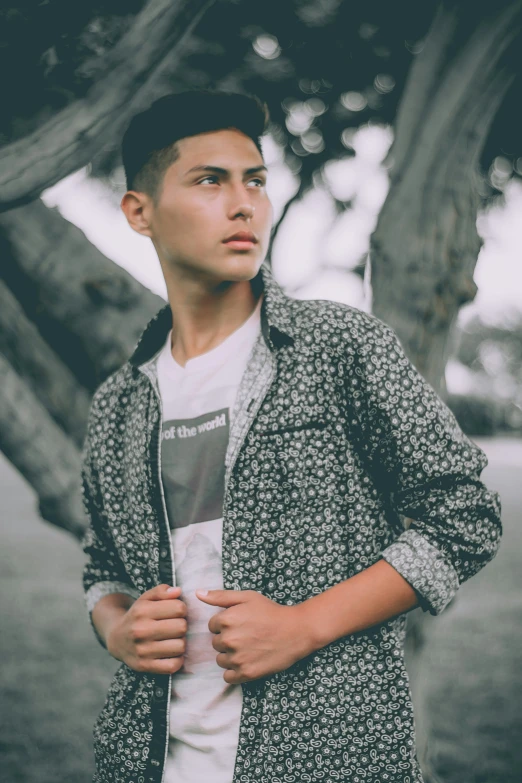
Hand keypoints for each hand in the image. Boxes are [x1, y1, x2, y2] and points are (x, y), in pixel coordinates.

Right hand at [107, 584, 186, 674]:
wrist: (117, 639)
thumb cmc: (137, 616)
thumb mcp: (145, 599)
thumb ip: (162, 591)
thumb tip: (178, 591)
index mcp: (142, 611)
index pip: (179, 608)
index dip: (181, 609)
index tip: (175, 612)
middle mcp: (141, 630)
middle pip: (181, 627)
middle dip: (182, 625)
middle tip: (175, 626)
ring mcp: (142, 650)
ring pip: (180, 646)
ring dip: (180, 642)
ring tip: (173, 639)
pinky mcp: (144, 666)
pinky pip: (172, 666)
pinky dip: (177, 660)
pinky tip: (171, 653)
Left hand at [195, 589, 312, 683]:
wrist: (295, 631)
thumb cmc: (270, 611)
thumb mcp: (247, 597)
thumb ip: (220, 596)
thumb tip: (198, 593)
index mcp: (226, 619)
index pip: (212, 626)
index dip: (225, 624)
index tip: (240, 623)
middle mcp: (228, 640)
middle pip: (215, 643)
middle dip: (227, 640)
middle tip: (246, 635)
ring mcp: (237, 658)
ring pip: (221, 660)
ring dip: (230, 656)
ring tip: (248, 648)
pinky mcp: (245, 673)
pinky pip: (228, 677)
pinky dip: (235, 671)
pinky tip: (248, 661)